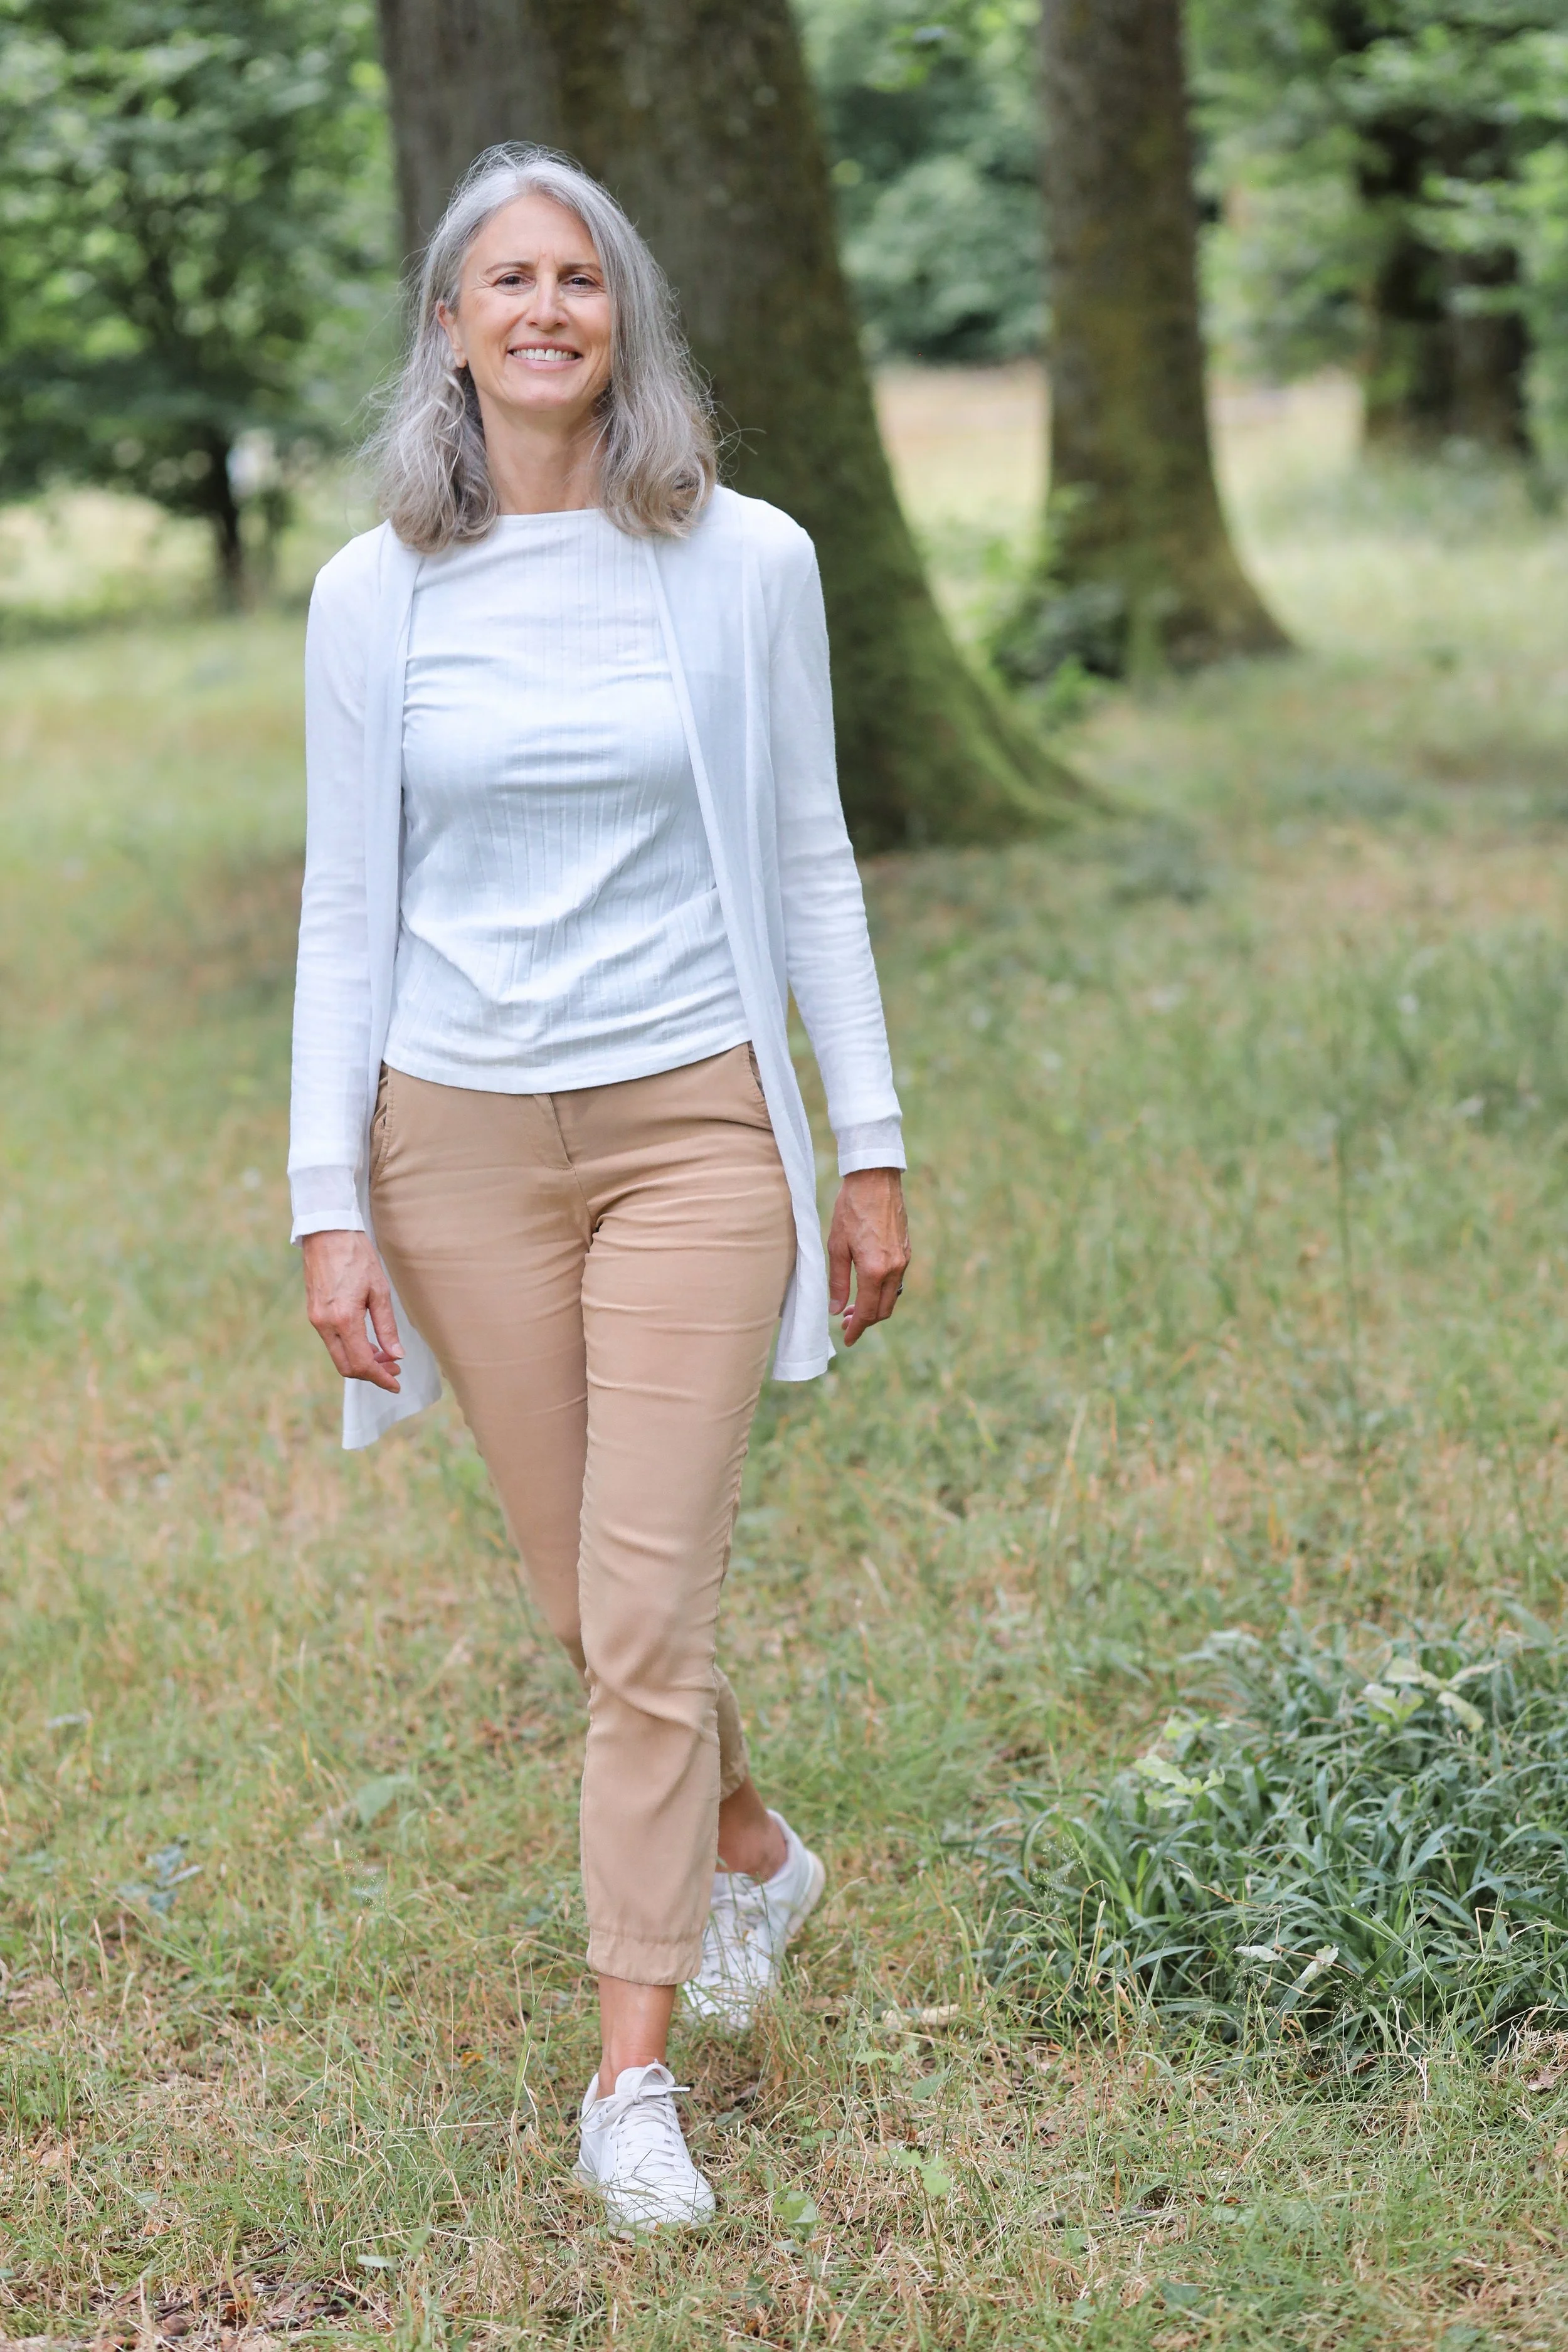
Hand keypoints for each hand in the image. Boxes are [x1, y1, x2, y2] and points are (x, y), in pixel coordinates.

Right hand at [301, 1229, 403, 1391]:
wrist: (328, 1233)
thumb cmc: (357, 1257)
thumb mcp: (379, 1291)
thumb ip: (387, 1326)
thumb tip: (396, 1355)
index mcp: (344, 1319)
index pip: (362, 1363)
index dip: (380, 1378)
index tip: (396, 1384)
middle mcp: (325, 1324)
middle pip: (347, 1366)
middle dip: (371, 1373)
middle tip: (394, 1370)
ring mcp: (316, 1319)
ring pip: (338, 1355)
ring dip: (361, 1361)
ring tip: (385, 1357)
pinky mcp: (313, 1313)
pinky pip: (332, 1341)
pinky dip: (350, 1348)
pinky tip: (368, 1343)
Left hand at [827, 1168, 910, 1346]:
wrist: (875, 1180)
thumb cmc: (851, 1209)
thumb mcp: (836, 1246)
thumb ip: (837, 1281)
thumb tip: (835, 1308)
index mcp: (875, 1270)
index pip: (867, 1311)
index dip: (856, 1329)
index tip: (847, 1339)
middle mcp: (894, 1268)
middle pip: (883, 1309)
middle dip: (865, 1321)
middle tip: (845, 1323)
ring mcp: (904, 1259)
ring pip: (892, 1296)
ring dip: (875, 1307)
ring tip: (853, 1307)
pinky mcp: (906, 1250)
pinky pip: (897, 1281)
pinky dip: (883, 1291)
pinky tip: (867, 1287)